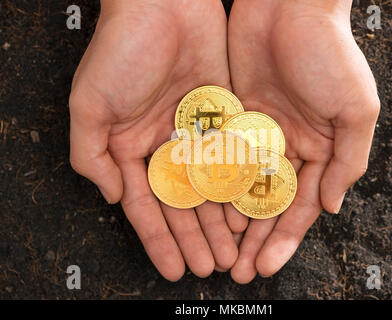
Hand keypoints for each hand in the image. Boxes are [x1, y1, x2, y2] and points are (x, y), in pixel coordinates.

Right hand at [69, 0, 237, 280]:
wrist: (165, 5)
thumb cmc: (122, 50)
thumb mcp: (89, 105)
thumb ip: (92, 156)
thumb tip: (112, 198)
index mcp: (131, 148)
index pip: (147, 206)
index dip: (160, 239)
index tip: (174, 267)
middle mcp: (164, 146)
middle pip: (183, 204)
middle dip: (196, 238)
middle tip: (211, 267)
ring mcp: (196, 135)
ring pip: (211, 188)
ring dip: (219, 222)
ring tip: (232, 252)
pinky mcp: (223, 120)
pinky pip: (232, 161)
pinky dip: (238, 188)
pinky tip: (246, 212)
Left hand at [227, 0, 379, 282]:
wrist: (286, 8)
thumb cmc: (328, 55)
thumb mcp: (356, 110)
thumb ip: (347, 162)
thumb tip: (331, 208)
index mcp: (320, 150)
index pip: (300, 206)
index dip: (285, 238)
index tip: (267, 265)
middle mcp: (288, 148)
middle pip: (268, 204)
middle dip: (255, 238)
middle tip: (238, 270)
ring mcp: (258, 136)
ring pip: (241, 188)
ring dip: (232, 220)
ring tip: (220, 250)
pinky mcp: (232, 120)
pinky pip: (221, 160)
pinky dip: (214, 185)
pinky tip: (205, 210)